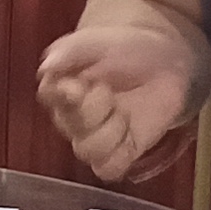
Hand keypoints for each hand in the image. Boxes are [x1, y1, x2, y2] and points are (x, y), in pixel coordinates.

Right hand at [37, 14, 196, 183]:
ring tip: (124, 113)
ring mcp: (95, 138)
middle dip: (95, 108)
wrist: (164, 62)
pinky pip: (109, 168)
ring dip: (111, 131)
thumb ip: (72, 50)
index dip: (64, 95)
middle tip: (109, 89)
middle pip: (70, 127)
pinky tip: (130, 133)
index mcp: (61, 87)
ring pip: (87, 151)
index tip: (80, 84)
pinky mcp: (119, 153)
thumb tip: (47, 67)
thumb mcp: (100, 41)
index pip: (48, 97)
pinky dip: (121, 154)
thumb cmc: (128, 49)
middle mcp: (72, 117)